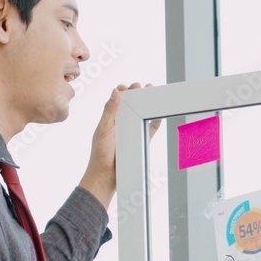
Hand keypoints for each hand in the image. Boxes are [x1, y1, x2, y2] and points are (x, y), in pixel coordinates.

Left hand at [79, 83, 159, 208]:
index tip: (127, 86)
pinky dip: (156, 121)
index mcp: (110, 119)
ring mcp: (132, 132)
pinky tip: (159, 113)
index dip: (122, 92)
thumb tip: (115, 92)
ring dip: (147, 105)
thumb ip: (109, 110)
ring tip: (152, 94)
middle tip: (142, 87)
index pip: (117, 101)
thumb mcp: (103, 128)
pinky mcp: (142, 141)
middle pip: (131, 106)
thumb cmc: (100, 153)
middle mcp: (121, 124)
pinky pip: (151, 129)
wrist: (107, 175)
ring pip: (141, 115)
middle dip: (137, 95)